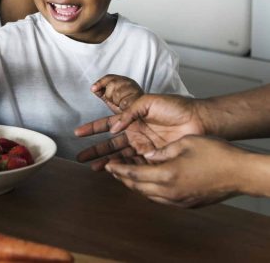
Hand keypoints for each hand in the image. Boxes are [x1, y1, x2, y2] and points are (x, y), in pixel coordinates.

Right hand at [75, 94, 204, 169]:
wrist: (198, 119)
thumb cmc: (175, 106)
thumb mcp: (147, 101)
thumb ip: (128, 112)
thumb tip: (114, 128)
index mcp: (132, 118)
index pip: (107, 124)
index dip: (93, 128)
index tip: (78, 133)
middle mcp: (135, 133)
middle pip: (110, 144)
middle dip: (95, 150)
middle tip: (80, 157)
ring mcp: (144, 147)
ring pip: (120, 156)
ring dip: (106, 162)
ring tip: (93, 168)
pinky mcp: (154, 158)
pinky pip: (136, 165)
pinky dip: (124, 169)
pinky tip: (114, 173)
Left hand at [91, 74, 143, 112]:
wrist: (142, 116)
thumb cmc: (127, 107)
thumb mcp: (112, 99)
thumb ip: (103, 93)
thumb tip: (93, 89)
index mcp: (123, 81)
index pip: (109, 77)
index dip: (100, 83)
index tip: (93, 89)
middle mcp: (130, 83)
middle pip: (112, 84)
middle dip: (110, 95)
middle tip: (115, 102)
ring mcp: (135, 90)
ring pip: (117, 94)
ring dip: (117, 102)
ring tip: (122, 106)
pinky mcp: (140, 99)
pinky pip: (125, 103)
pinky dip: (123, 107)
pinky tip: (125, 109)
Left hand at [105, 135, 249, 207]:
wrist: (240, 172)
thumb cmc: (214, 152)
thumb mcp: (183, 143)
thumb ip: (161, 151)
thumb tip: (146, 154)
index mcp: (166, 175)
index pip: (133, 174)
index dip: (118, 169)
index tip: (107, 165)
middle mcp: (170, 192)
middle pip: (138, 188)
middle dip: (123, 178)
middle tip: (113, 169)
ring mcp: (179, 200)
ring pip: (149, 195)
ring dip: (136, 185)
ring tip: (127, 174)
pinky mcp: (188, 204)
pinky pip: (161, 198)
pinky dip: (150, 190)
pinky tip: (149, 181)